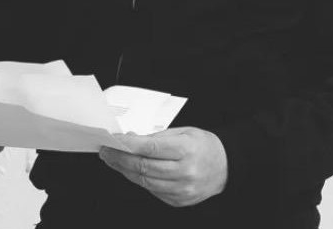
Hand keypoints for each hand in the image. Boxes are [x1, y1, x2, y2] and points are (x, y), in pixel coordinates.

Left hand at [99, 127, 227, 206]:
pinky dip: (139, 180)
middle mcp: (185, 171)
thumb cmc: (204, 146)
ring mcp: (182, 189)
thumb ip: (158, 137)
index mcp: (187, 150)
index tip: (113, 140)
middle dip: (120, 158)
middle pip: (143, 166)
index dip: (128, 145)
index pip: (150, 148)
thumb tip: (131, 140)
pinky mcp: (178, 200)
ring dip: (125, 170)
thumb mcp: (185, 132)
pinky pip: (152, 190)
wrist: (225, 167)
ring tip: (115, 160)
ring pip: (144, 181)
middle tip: (107, 151)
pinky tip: (132, 171)